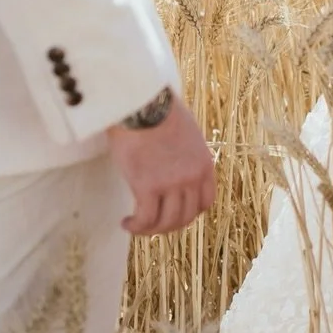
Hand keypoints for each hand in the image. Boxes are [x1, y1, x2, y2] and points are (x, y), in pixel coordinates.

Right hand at [106, 95, 215, 235]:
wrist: (141, 103)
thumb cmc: (157, 109)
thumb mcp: (186, 132)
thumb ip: (185, 154)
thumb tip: (173, 163)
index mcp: (204, 164)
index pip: (205, 202)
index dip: (190, 212)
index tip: (175, 212)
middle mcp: (192, 178)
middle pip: (185, 217)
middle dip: (168, 225)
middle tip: (152, 223)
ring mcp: (171, 184)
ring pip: (166, 222)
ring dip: (151, 229)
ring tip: (136, 224)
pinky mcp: (148, 187)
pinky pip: (145, 219)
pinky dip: (136, 226)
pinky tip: (127, 223)